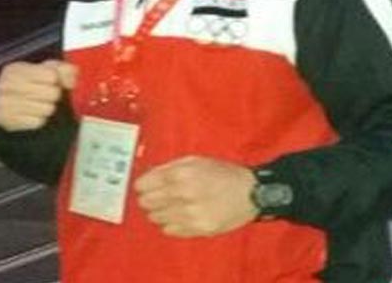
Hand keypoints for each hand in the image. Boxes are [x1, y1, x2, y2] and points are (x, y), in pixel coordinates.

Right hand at [0, 60, 76, 131]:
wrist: (0, 101)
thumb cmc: (24, 83)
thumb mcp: (41, 69)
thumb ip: (61, 69)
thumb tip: (71, 80)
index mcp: (16, 69)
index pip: (52, 76)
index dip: (56, 80)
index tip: (51, 81)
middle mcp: (8, 85)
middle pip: (52, 93)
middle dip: (53, 95)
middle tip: (45, 93)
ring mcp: (7, 104)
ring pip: (48, 109)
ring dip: (47, 107)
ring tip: (37, 103)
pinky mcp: (10, 121)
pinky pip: (38, 122)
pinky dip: (39, 119)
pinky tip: (31, 113)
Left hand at [134, 156, 257, 237]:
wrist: (250, 193)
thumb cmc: (221, 172)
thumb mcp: (194, 160)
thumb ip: (169, 167)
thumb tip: (148, 175)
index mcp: (181, 174)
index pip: (145, 184)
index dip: (141, 186)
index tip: (142, 187)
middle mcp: (183, 194)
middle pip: (147, 202)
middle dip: (147, 199)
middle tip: (154, 197)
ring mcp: (190, 214)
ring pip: (156, 218)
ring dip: (157, 212)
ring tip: (168, 206)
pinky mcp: (198, 230)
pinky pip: (170, 230)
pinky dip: (169, 223)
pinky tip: (178, 216)